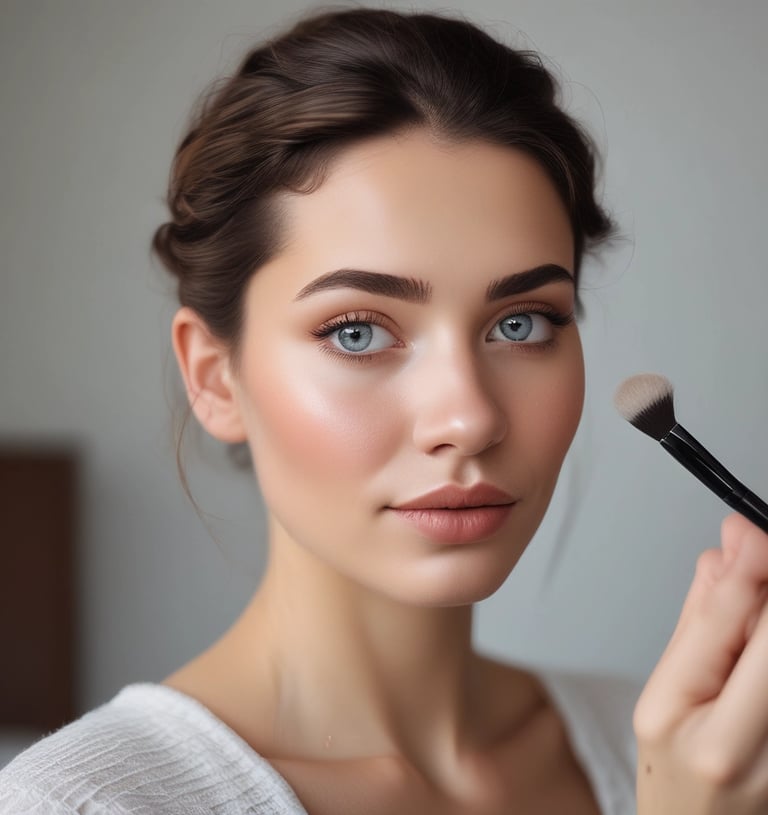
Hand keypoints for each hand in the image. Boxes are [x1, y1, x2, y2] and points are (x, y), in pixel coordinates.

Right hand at [635, 513, 767, 813]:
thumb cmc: (675, 783)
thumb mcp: (662, 699)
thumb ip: (699, 626)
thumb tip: (722, 561)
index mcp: (711, 739)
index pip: (736, 632)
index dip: (750, 570)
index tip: (749, 530)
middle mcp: (762, 755)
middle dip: (766, 587)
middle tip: (754, 545)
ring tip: (752, 601)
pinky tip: (758, 638)